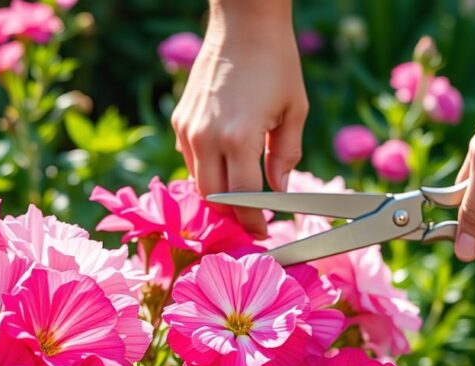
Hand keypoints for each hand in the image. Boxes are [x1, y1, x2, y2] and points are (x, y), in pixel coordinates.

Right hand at [171, 0, 304, 237]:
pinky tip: (226, 162)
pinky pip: (189, 158)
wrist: (243, 24)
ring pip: (197, 180)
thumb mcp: (295, 111)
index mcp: (239, 138)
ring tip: (240, 193)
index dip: (252, 222)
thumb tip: (278, 190)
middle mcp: (207, 137)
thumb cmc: (276, 63)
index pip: (241, 200)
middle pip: (212, 198)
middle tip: (251, 219)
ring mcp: (188, 129)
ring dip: (218, 192)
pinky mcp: (180, 120)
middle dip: (231, 215)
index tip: (261, 231)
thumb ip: (286, 156)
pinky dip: (206, 169)